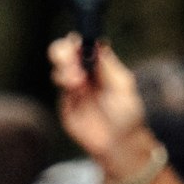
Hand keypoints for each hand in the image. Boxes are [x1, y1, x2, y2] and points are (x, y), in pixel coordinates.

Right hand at [48, 35, 158, 179]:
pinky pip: (57, 85)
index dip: (79, 40)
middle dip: (63, 52)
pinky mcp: (65, 101)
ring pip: (59, 66)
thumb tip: (96, 44)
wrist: (116, 142)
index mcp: (102, 64)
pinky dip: (62, 81)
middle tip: (70, 59)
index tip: (79, 43)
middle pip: (66, 51)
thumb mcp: (122, 86)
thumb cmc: (126, 114)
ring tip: (75, 80)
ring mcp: (74, 86)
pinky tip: (72, 87)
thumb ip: (107, 65)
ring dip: (64, 68)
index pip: (85, 44)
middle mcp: (86, 71)